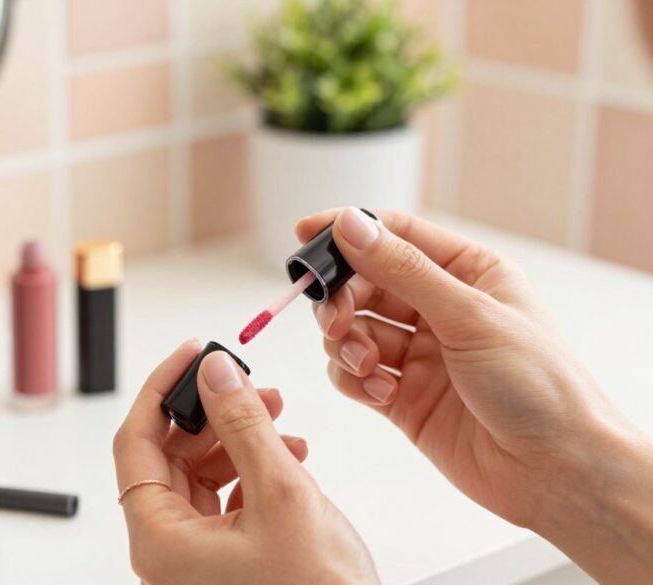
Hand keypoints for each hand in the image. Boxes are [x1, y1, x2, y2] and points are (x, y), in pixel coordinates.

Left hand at [113, 339, 378, 584]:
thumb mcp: (282, 494)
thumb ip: (244, 424)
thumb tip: (215, 372)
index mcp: (159, 541)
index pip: (136, 443)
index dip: (161, 390)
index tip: (189, 353)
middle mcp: (168, 552)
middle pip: (168, 457)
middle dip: (211, 414)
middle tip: (246, 381)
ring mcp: (195, 559)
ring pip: (200, 476)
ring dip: (237, 440)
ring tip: (278, 417)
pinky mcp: (225, 562)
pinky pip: (224, 500)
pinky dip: (251, 470)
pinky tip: (288, 454)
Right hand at [297, 207, 652, 582]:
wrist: (557, 472)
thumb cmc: (540, 387)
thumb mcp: (470, 315)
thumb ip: (403, 270)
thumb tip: (352, 225)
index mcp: (469, 273)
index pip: (396, 235)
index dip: (349, 232)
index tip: (304, 235)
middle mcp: (441, 309)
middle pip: (365, 284)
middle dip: (341, 299)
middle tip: (334, 319)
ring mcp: (421, 355)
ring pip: (354, 330)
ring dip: (347, 344)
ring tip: (370, 364)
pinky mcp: (404, 398)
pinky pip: (356, 375)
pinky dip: (355, 380)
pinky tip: (382, 392)